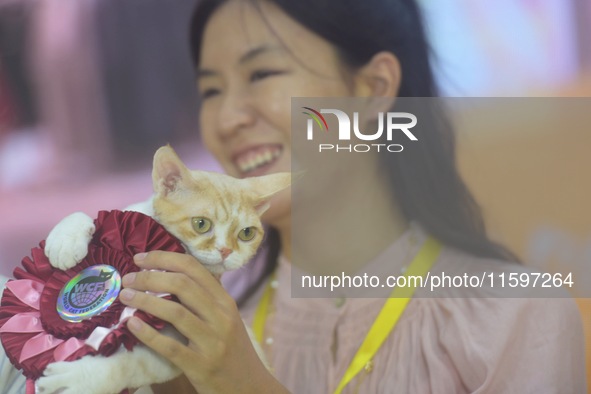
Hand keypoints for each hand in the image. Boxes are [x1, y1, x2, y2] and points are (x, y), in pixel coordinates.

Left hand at [119, 251, 287, 393]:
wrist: (250, 387)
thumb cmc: (233, 351)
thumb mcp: (227, 318)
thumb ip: (207, 298)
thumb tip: (176, 274)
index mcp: (225, 301)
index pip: (194, 268)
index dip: (164, 258)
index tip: (141, 258)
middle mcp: (221, 317)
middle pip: (182, 285)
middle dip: (150, 277)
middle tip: (129, 279)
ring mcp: (211, 341)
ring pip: (175, 312)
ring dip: (145, 300)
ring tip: (125, 296)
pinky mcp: (200, 365)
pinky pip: (170, 346)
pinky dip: (148, 334)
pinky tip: (132, 325)